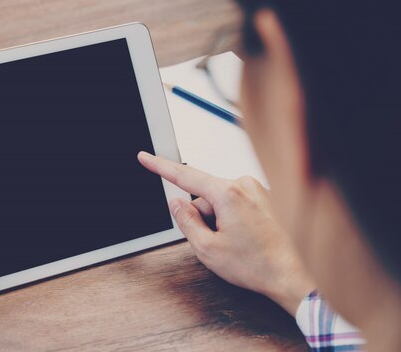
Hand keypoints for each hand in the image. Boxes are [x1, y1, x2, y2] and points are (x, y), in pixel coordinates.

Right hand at [138, 151, 314, 315]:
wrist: (290, 276)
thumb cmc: (256, 264)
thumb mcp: (207, 248)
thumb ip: (186, 221)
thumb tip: (177, 203)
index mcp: (227, 193)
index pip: (184, 176)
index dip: (160, 167)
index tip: (144, 156)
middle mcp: (243, 185)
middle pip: (202, 195)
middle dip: (202, 217)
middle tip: (217, 242)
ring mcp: (255, 190)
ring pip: (218, 201)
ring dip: (217, 220)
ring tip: (236, 243)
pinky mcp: (262, 198)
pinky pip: (233, 203)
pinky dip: (231, 219)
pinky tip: (244, 238)